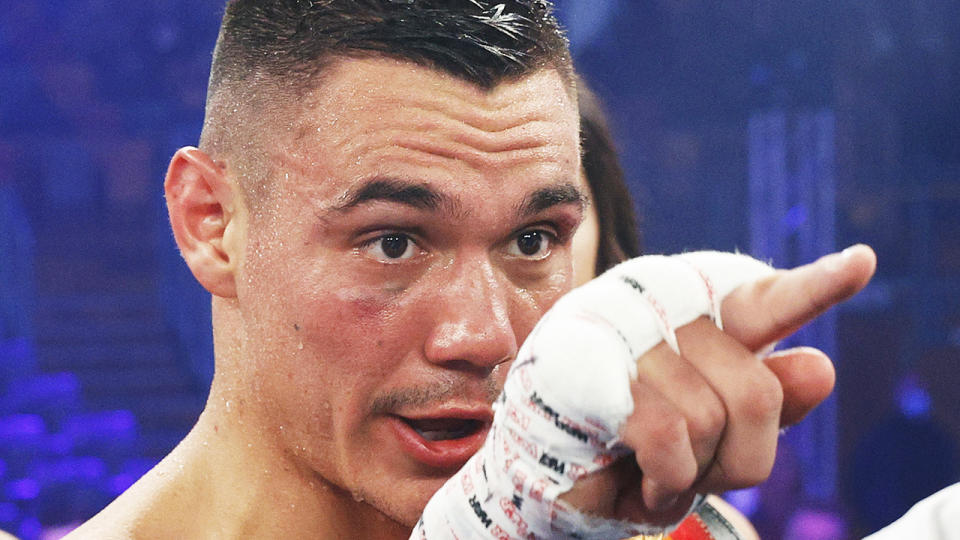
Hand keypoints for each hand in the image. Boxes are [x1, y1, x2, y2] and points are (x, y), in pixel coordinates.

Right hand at [560, 245, 876, 524]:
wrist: (544, 483)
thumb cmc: (630, 455)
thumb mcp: (713, 441)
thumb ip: (768, 403)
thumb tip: (821, 366)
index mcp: (692, 319)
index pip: (763, 301)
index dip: (817, 286)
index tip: (864, 263)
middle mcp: (656, 310)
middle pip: (756, 388)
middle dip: (737, 452)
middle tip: (693, 466)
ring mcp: (616, 333)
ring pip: (712, 416)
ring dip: (692, 472)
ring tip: (653, 471)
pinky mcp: (584, 369)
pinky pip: (668, 435)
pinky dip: (665, 480)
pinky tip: (638, 478)